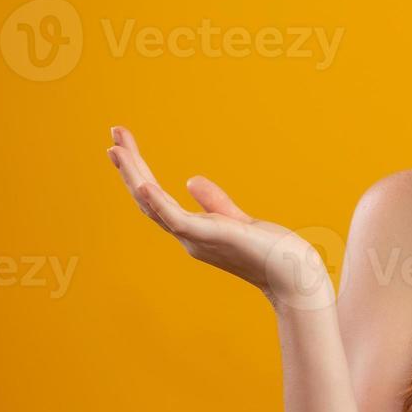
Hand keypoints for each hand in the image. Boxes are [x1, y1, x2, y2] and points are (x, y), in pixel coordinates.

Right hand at [104, 125, 333, 310]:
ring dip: (134, 176)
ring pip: (154, 206)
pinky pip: (177, 220)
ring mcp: (197, 239)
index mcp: (195, 232)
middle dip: (130, 166)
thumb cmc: (273, 254)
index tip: (125, 145)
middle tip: (115, 133)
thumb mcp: (239, 221)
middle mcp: (189, 237)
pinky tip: (143, 184)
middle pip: (148, 199)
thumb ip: (215, 203)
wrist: (296, 278)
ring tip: (117, 148)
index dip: (139, 173)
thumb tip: (190, 180)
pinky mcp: (211, 238)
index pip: (157, 199)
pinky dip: (158, 203)